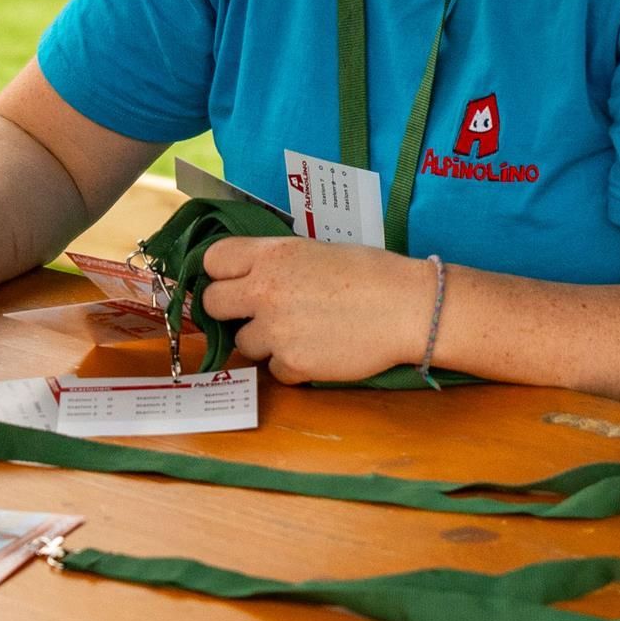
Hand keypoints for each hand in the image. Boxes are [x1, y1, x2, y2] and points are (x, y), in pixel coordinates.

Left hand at [199, 231, 433, 386]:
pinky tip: (318, 350)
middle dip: (231, 310)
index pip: (213, 260)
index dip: (222, 273)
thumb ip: (278, 262)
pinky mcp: (292, 363)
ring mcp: (275, 330)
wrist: (405, 308)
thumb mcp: (316, 250)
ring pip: (244, 343)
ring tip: (300, 332)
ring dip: (264, 341)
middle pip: (213, 304)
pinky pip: (275, 369)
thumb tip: (254, 276)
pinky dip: (292, 365)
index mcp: (271, 255)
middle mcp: (264, 291)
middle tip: (256, 312)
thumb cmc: (371, 272)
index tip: (234, 281)